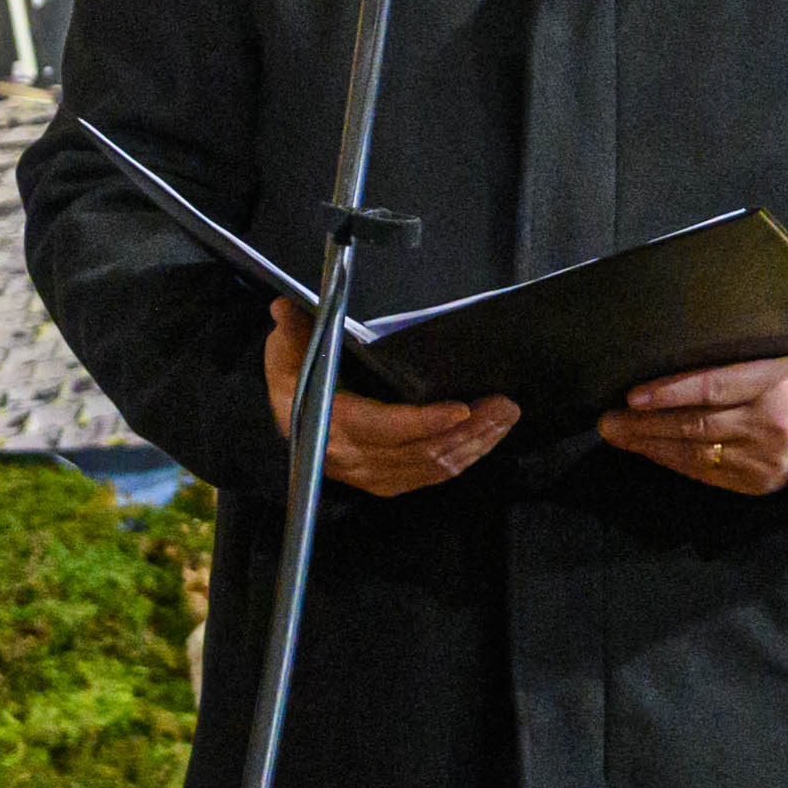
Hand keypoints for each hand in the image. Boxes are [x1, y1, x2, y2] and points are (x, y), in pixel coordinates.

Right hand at [265, 302, 516, 496]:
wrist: (283, 418)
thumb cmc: (291, 382)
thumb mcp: (285, 351)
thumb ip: (292, 329)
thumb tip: (286, 306)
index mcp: (329, 425)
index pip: (384, 428)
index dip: (425, 422)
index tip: (461, 408)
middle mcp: (351, 458)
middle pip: (421, 451)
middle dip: (469, 429)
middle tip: (504, 405)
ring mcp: (369, 474)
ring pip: (432, 466)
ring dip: (474, 444)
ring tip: (504, 418)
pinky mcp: (384, 482)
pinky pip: (430, 476)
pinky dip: (461, 459)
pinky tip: (484, 441)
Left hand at [602, 350, 787, 498]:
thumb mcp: (772, 358)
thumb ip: (730, 358)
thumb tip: (663, 354)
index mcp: (776, 381)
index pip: (714, 386)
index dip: (670, 392)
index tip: (631, 396)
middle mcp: (770, 423)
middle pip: (696, 424)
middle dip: (646, 424)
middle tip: (607, 421)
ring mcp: (764, 458)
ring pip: (695, 452)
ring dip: (650, 445)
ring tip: (617, 434)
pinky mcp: (757, 483)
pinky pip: (705, 473)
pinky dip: (671, 461)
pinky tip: (647, 450)